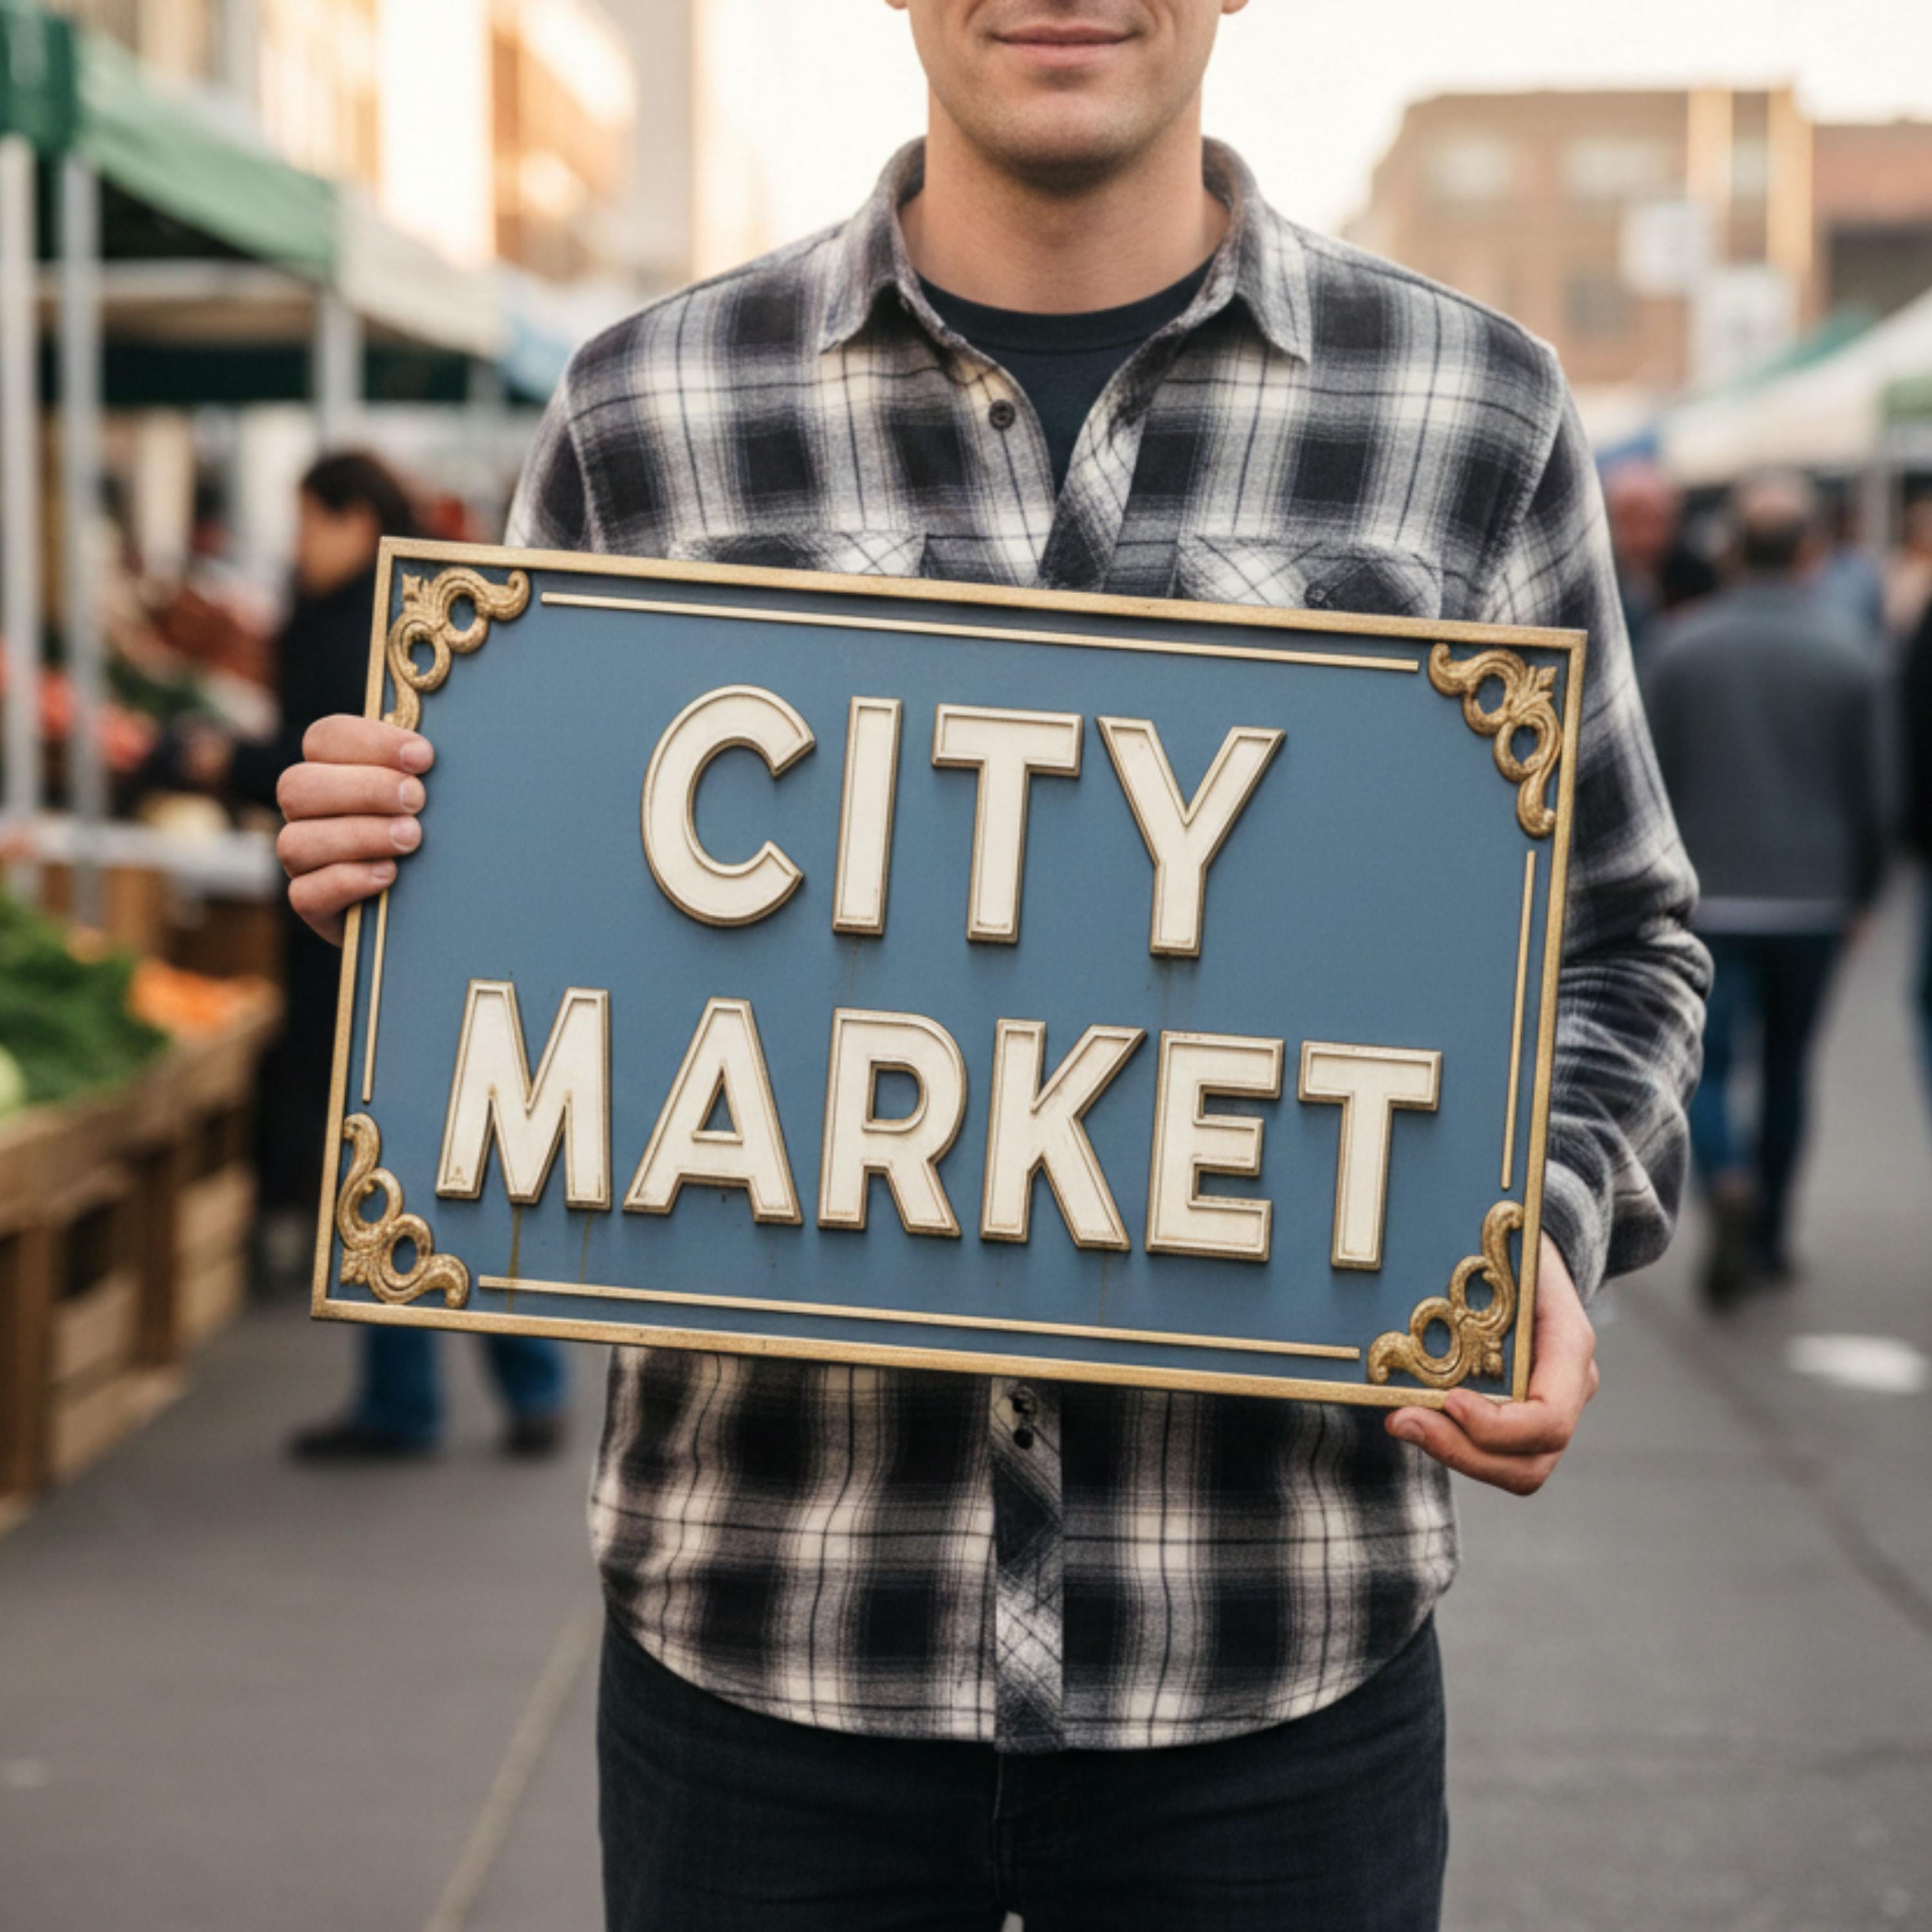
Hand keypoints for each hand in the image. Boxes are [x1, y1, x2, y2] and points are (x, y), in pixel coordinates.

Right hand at [276, 716, 433, 943]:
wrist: (436, 907)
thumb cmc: (435, 838)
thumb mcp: (434, 799)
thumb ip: (423, 769)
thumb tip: (434, 735)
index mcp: (330, 771)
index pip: (325, 738)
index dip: (371, 741)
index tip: (423, 756)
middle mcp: (306, 813)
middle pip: (298, 785)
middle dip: (364, 789)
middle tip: (417, 800)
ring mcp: (303, 861)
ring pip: (297, 841)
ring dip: (359, 835)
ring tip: (411, 838)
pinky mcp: (313, 905)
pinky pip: (307, 894)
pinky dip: (349, 880)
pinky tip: (389, 874)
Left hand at [1385, 1235, 1597, 1494]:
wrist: (1530, 1246)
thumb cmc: (1516, 1240)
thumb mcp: (1507, 1241)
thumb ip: (1479, 1263)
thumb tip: (1417, 1258)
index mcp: (1569, 1345)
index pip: (1550, 1418)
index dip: (1499, 1426)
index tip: (1449, 1401)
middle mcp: (1566, 1386)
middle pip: (1530, 1462)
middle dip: (1463, 1453)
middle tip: (1402, 1420)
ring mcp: (1544, 1406)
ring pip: (1509, 1468)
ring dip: (1450, 1452)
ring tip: (1401, 1419)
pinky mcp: (1516, 1412)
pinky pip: (1489, 1450)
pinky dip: (1449, 1441)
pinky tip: (1409, 1411)